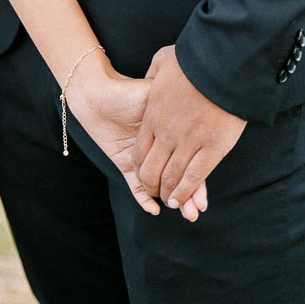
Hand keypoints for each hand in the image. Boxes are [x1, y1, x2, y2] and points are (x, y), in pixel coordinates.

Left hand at [68, 58, 206, 221]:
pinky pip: (134, 186)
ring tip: (186, 214)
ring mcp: (142, 158)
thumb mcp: (156, 91)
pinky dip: (143, 199)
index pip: (188, 159)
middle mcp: (159, 148)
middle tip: (198, 210)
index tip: (207, 191)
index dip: (198, 177)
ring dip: (173, 200)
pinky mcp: (123, 163)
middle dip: (190, 194)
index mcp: (168, 133)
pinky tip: (153, 209)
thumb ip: (175, 97)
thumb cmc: (128, 89)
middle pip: (177, 176)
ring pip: (160, 185)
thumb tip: (197, 97)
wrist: (97, 92)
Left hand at [134, 45, 246, 209]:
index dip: (140, 167)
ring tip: (171, 202)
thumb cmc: (193, 59)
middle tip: (156, 192)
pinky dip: (188, 192)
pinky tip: (184, 200)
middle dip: (152, 185)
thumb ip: (153, 73)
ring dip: (169, 193)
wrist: (221, 64)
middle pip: (153, 170)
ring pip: (173, 178)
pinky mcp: (212, 149)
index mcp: (153, 115)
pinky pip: (195, 178)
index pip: (140, 151)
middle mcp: (167, 133)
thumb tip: (151, 79)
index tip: (144, 174)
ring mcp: (189, 142)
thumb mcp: (162, 61)